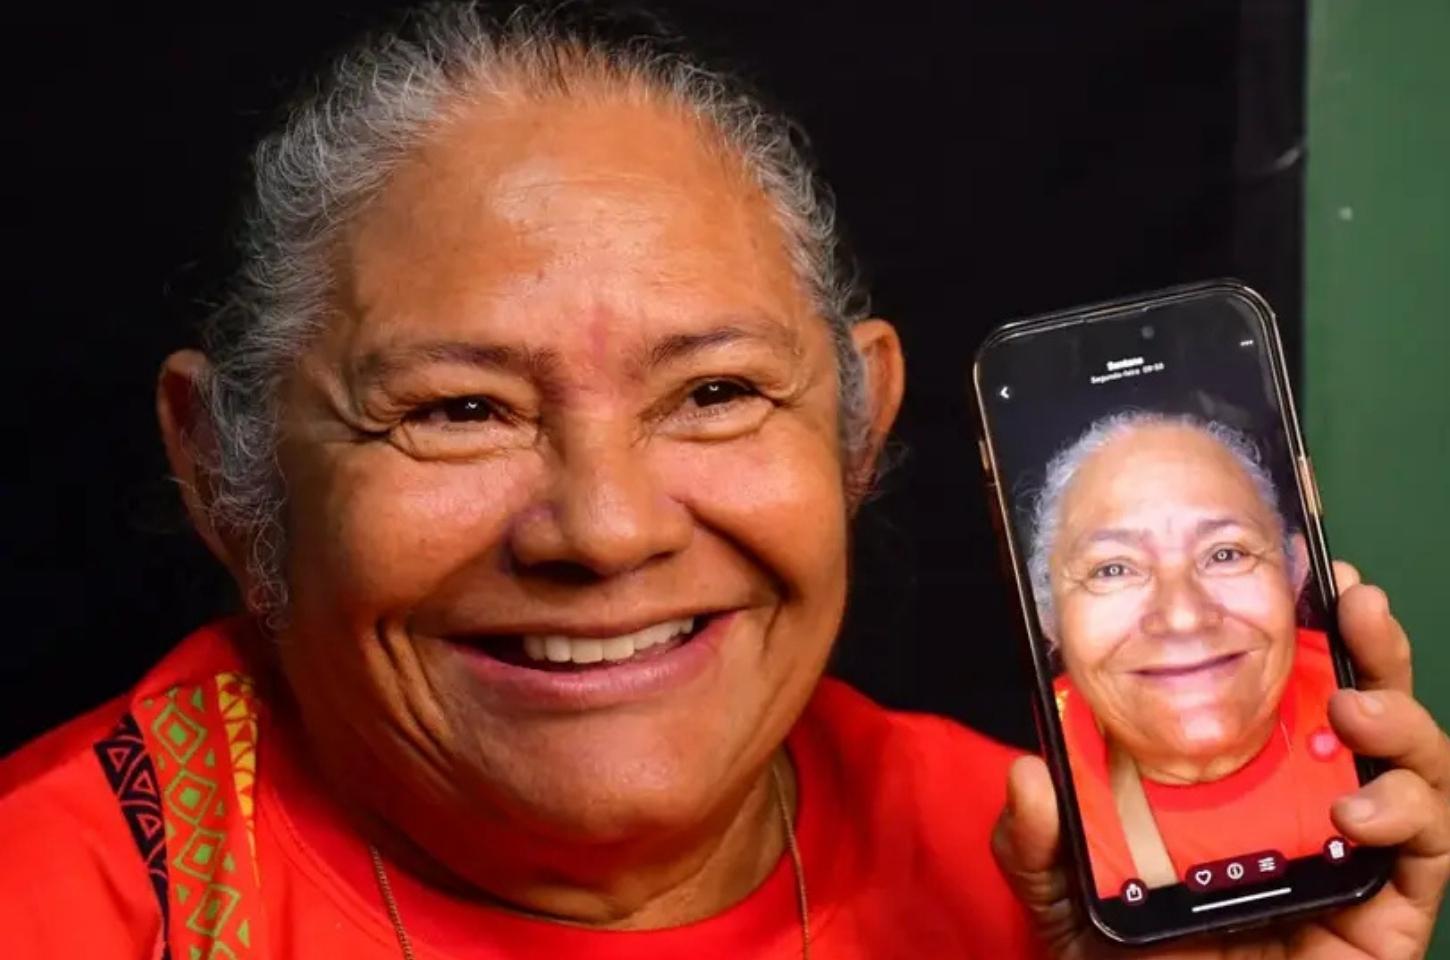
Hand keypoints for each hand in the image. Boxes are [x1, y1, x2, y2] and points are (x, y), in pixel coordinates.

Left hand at [993, 562, 1449, 958]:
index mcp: (1234, 781)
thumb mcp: (1060, 892)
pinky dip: (1413, 821)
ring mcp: (1349, 860)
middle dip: (1375, 648)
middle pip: (1363, 713)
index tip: (1299, 568)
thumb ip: (1036, 838)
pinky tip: (1358, 813)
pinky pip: (1432, 858)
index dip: (1298, 631)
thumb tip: (1027, 772)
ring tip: (1354, 709)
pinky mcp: (1383, 919)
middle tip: (1355, 602)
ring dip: (1403, 724)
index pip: (1278, 691)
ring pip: (1416, 772)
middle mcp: (1300, 808)